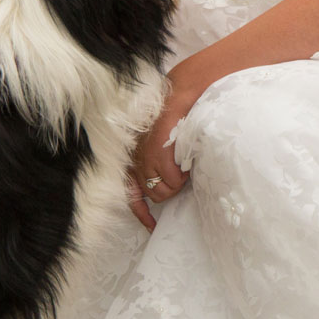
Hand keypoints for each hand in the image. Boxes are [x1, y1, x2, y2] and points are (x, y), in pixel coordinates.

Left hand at [128, 82, 199, 230]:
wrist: (184, 93)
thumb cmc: (177, 117)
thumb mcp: (163, 143)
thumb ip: (159, 164)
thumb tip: (166, 187)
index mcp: (135, 157)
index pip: (132, 193)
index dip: (141, 212)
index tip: (152, 226)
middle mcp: (136, 159)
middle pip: (154, 195)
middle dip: (170, 189)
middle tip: (183, 173)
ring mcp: (146, 156)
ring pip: (164, 190)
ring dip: (177, 182)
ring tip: (185, 163)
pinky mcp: (158, 153)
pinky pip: (173, 180)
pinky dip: (182, 175)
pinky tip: (186, 161)